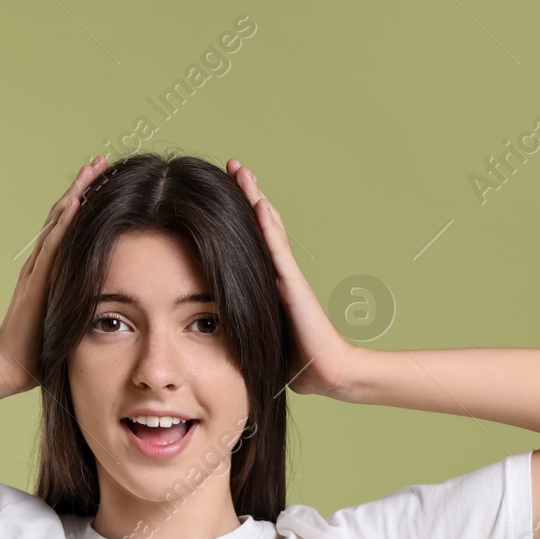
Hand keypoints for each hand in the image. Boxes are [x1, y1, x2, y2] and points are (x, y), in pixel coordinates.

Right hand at [0, 155, 109, 397]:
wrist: (10, 366)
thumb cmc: (39, 348)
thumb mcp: (67, 316)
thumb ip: (78, 301)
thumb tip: (107, 302)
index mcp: (51, 269)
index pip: (70, 227)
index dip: (86, 202)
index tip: (105, 179)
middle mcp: (42, 262)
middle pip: (64, 215)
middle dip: (83, 186)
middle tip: (101, 160)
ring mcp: (37, 268)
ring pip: (58, 223)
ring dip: (76, 194)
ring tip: (92, 170)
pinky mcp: (36, 280)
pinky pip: (52, 246)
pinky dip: (64, 223)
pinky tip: (76, 202)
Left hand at [227, 159, 357, 398]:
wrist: (327, 373)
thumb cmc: (296, 362)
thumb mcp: (257, 339)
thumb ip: (241, 329)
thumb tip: (212, 337)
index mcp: (271, 284)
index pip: (252, 242)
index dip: (240, 216)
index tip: (221, 192)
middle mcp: (280, 273)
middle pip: (262, 225)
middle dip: (247, 193)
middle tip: (233, 165)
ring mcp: (288, 276)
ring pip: (269, 229)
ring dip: (255, 198)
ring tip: (241, 170)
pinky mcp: (294, 286)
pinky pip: (277, 251)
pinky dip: (268, 226)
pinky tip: (259, 203)